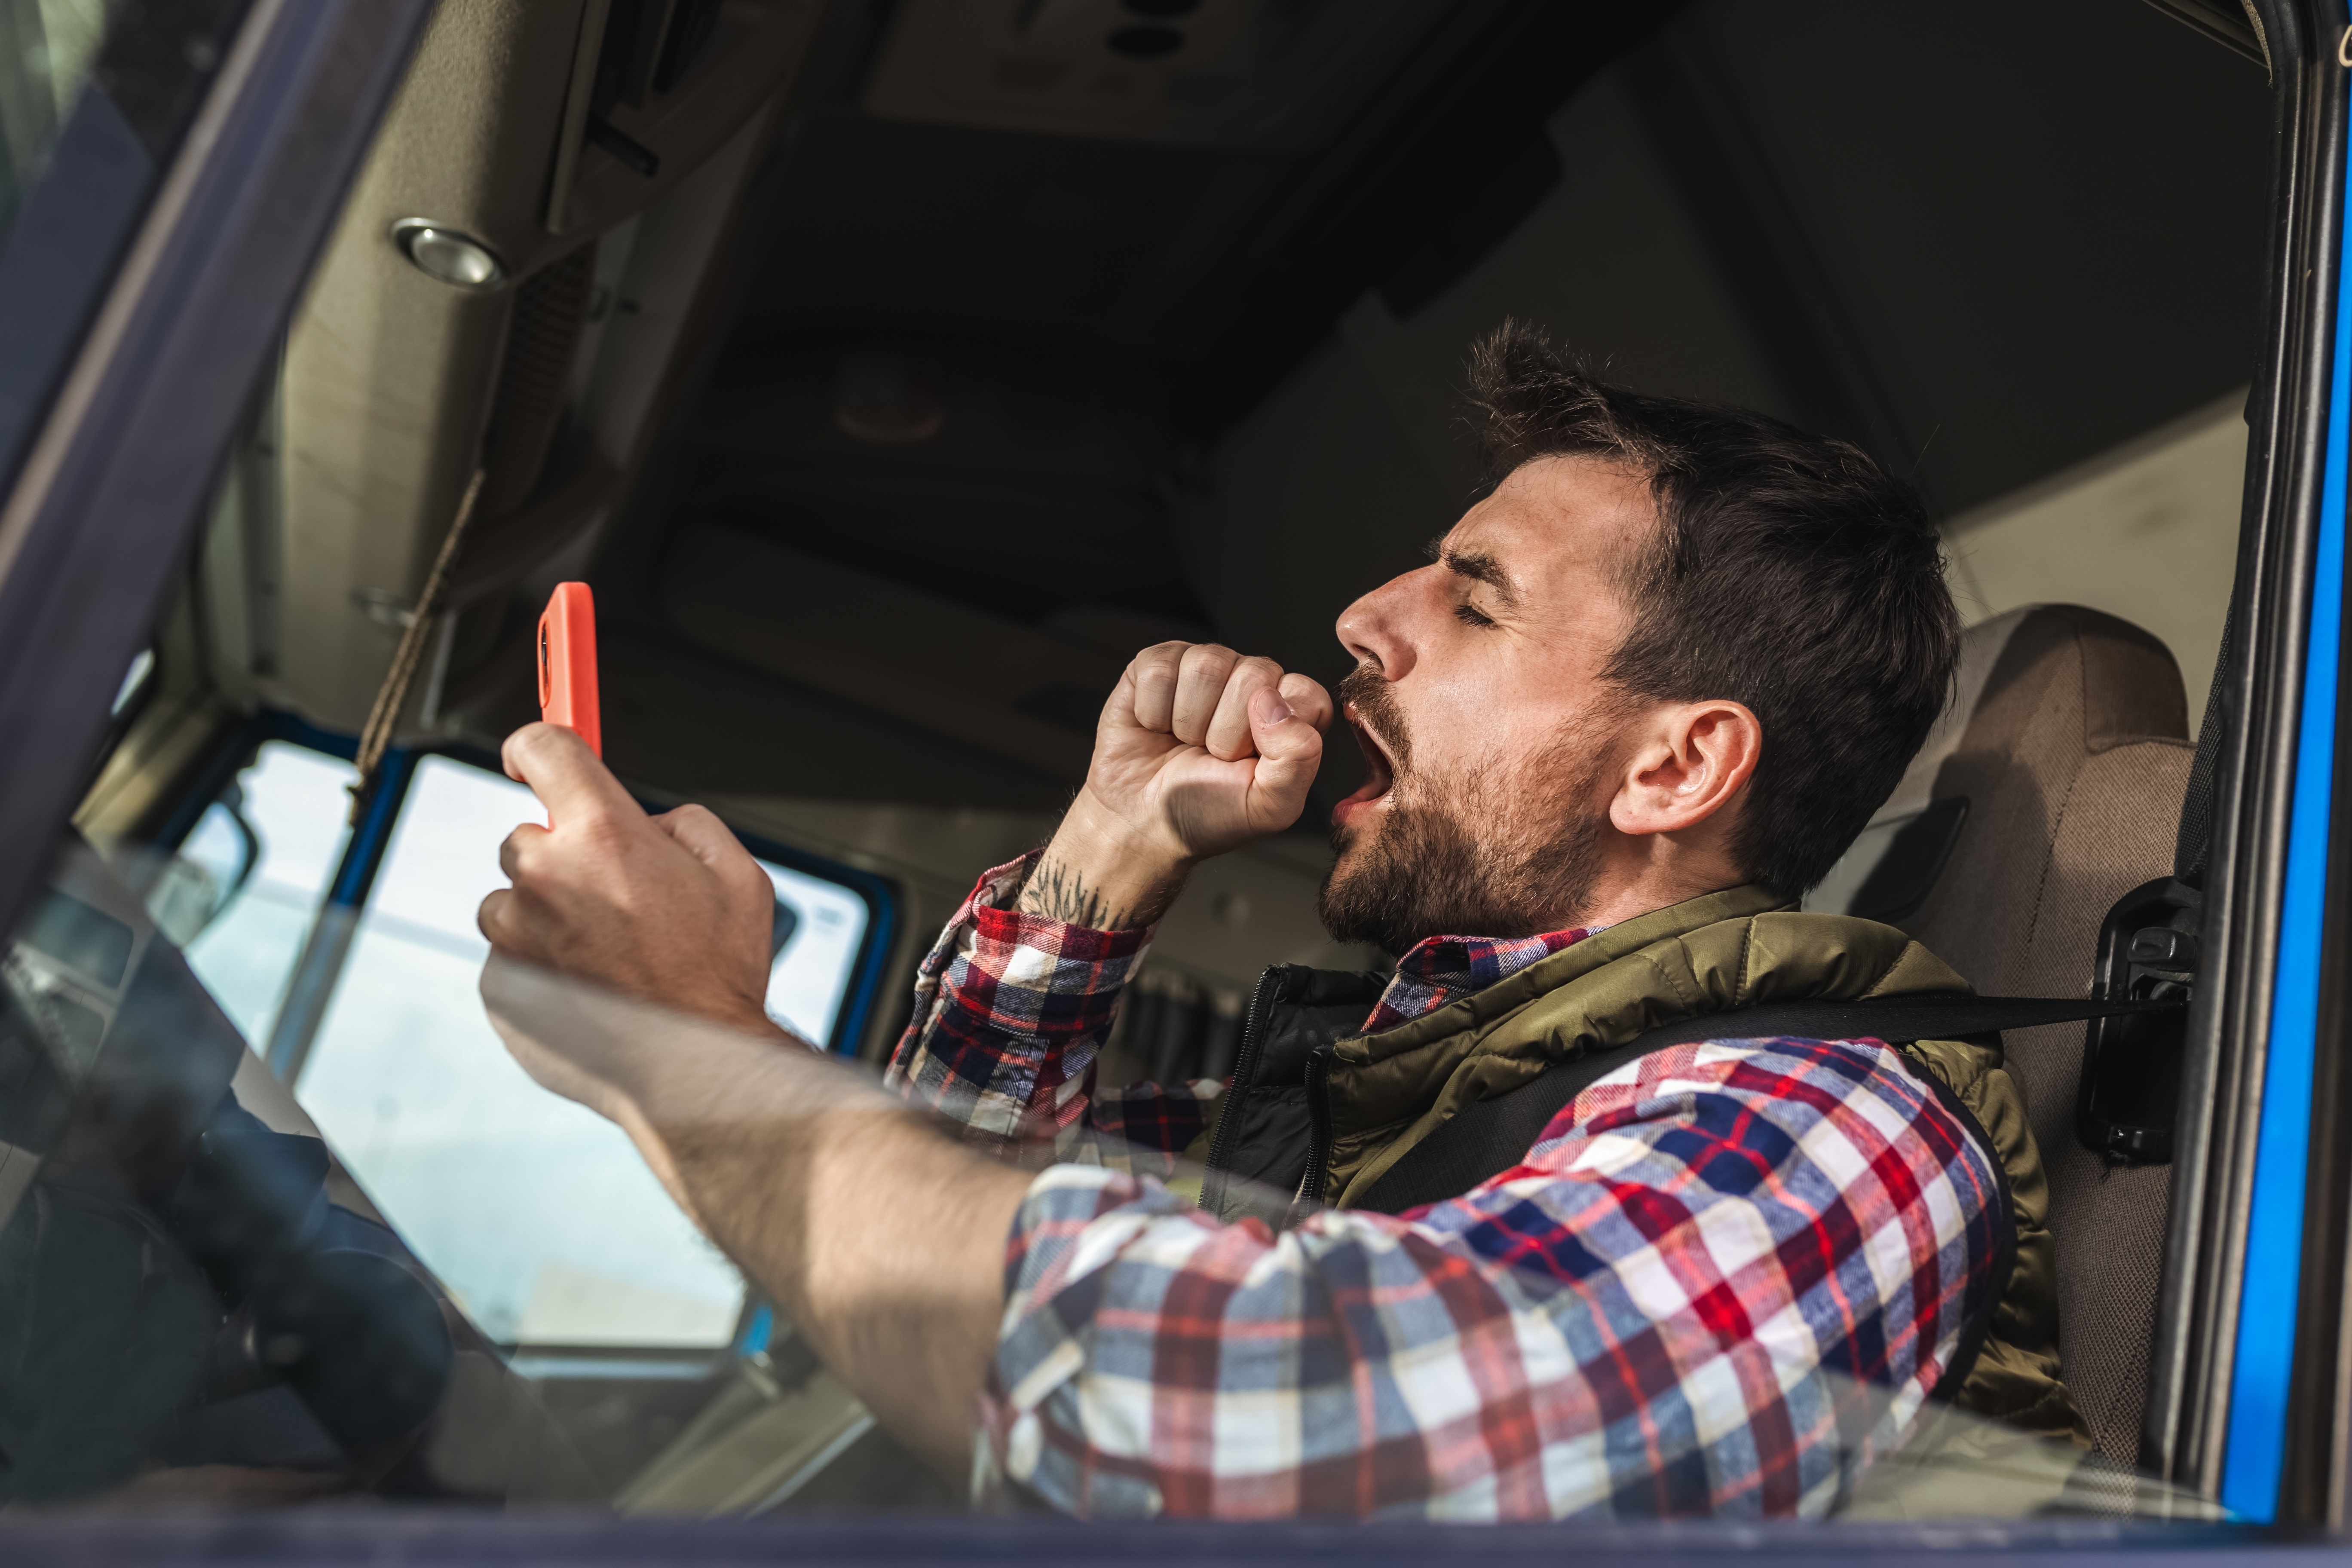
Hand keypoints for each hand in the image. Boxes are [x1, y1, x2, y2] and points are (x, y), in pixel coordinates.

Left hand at [477, 723, 780, 1038]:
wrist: (693, 1066)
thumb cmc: (719, 976)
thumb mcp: (739, 874)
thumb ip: (687, 825)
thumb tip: (649, 823)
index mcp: (605, 834)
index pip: (543, 748)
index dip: (537, 745)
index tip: (531, 757)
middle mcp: (548, 876)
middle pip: (525, 837)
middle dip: (563, 858)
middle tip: (615, 898)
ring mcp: (517, 934)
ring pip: (511, 901)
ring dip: (545, 916)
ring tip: (606, 954)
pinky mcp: (501, 986)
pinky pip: (509, 958)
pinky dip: (540, 967)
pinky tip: (589, 987)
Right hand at [1020, 644, 1329, 927]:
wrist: (1141, 822)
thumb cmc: (1206, 813)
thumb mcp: (1268, 807)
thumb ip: (1298, 758)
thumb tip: (1272, 700)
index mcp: (1288, 716)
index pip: (1307, 694)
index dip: (1277, 730)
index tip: (1252, 762)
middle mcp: (1251, 685)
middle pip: (1255, 673)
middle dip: (1226, 729)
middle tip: (1212, 756)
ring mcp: (1205, 670)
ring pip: (1206, 665)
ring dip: (1188, 719)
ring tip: (1184, 742)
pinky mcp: (1158, 665)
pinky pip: (1160, 668)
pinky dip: (1152, 710)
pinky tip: (1156, 728)